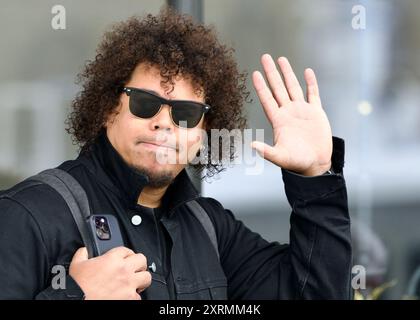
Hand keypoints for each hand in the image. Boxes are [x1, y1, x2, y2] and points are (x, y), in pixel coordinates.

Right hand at [69, 246, 151, 299]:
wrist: (78, 300)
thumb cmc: (78, 286)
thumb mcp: (77, 264)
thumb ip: (83, 254)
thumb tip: (84, 250)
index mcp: (112, 259)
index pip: (127, 250)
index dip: (126, 254)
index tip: (125, 258)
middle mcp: (124, 269)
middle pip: (142, 260)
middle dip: (138, 264)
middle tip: (134, 268)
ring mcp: (129, 284)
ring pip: (147, 277)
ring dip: (141, 279)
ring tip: (135, 282)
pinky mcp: (130, 298)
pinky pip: (139, 296)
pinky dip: (134, 296)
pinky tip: (128, 295)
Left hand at [251, 54, 332, 176]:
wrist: (316, 164)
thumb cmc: (297, 162)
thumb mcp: (280, 157)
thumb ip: (266, 151)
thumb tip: (251, 145)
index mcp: (278, 120)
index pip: (267, 99)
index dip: (261, 86)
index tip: (255, 73)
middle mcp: (288, 112)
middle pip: (278, 88)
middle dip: (272, 72)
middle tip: (265, 57)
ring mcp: (302, 111)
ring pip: (293, 87)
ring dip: (288, 73)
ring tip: (281, 59)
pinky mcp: (316, 112)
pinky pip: (313, 94)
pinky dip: (311, 82)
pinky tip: (307, 71)